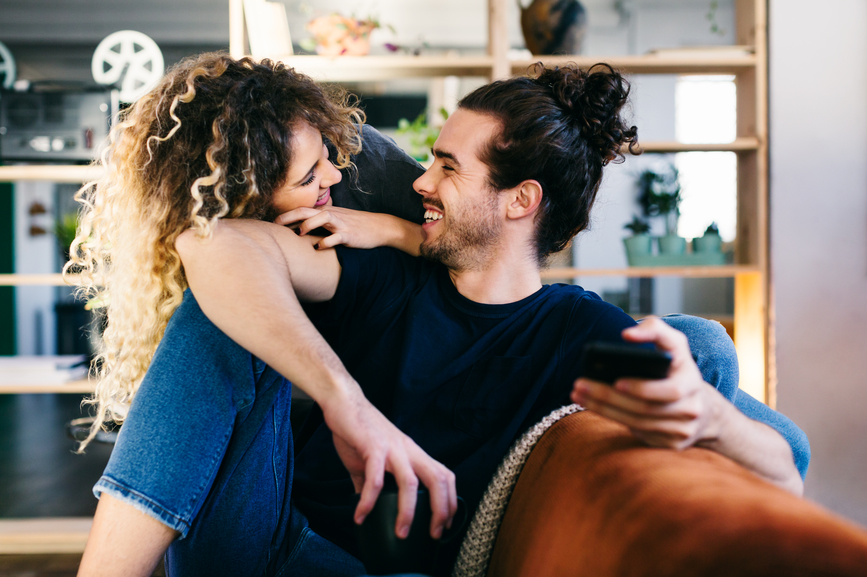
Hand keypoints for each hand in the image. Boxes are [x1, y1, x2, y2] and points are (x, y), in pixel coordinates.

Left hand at [275, 206, 388, 249]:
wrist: (379, 227)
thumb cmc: (355, 226)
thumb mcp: (337, 221)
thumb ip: (320, 224)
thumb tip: (301, 230)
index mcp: (326, 212)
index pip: (302, 209)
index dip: (286, 215)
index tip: (272, 223)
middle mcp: (332, 215)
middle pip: (307, 210)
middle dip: (289, 216)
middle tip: (275, 225)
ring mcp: (341, 224)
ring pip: (322, 218)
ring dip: (308, 225)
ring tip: (298, 234)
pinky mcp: (350, 234)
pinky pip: (337, 237)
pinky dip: (327, 242)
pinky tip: (319, 247)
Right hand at [320, 385, 457, 539]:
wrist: (343, 402)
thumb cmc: (359, 430)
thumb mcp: (372, 459)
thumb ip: (372, 483)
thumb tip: (367, 508)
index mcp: (413, 453)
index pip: (444, 476)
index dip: (450, 501)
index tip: (445, 525)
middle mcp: (408, 450)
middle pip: (438, 479)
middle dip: (441, 509)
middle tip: (434, 534)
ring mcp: (392, 448)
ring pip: (411, 483)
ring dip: (408, 511)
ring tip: (401, 533)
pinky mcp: (372, 447)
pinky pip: (375, 479)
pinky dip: (369, 501)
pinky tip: (360, 516)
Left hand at [571, 317, 724, 449]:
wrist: (703, 407)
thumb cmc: (678, 368)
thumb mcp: (674, 343)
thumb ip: (654, 329)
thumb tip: (627, 334)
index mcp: (692, 382)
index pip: (669, 390)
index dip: (642, 388)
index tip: (616, 381)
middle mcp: (691, 409)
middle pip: (644, 408)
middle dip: (608, 397)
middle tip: (580, 385)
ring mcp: (682, 431)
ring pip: (637, 423)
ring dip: (603, 409)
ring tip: (578, 394)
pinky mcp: (671, 445)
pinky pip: (637, 433)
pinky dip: (612, 419)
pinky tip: (592, 406)